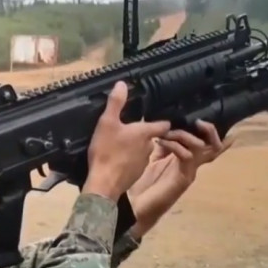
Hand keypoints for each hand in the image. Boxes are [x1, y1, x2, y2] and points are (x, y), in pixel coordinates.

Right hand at [82, 82, 170, 201]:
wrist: (104, 183)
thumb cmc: (107, 150)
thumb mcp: (107, 123)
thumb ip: (116, 103)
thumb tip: (122, 84)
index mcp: (144, 133)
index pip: (163, 125)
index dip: (162, 120)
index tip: (157, 116)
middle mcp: (149, 147)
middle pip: (151, 137)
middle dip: (142, 134)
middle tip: (129, 129)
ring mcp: (143, 163)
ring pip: (142, 151)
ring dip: (135, 148)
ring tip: (121, 144)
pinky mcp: (135, 175)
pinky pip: (135, 164)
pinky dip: (129, 160)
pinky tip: (117, 160)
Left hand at [127, 120, 233, 236]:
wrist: (135, 206)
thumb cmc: (142, 183)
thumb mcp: (153, 157)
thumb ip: (162, 144)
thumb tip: (164, 126)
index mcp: (185, 158)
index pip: (206, 142)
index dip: (209, 130)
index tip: (202, 116)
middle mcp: (191, 164)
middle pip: (214, 146)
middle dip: (210, 131)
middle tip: (199, 121)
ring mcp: (190, 172)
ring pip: (202, 148)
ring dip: (185, 135)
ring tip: (168, 131)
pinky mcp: (184, 179)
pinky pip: (187, 156)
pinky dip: (175, 146)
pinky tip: (161, 142)